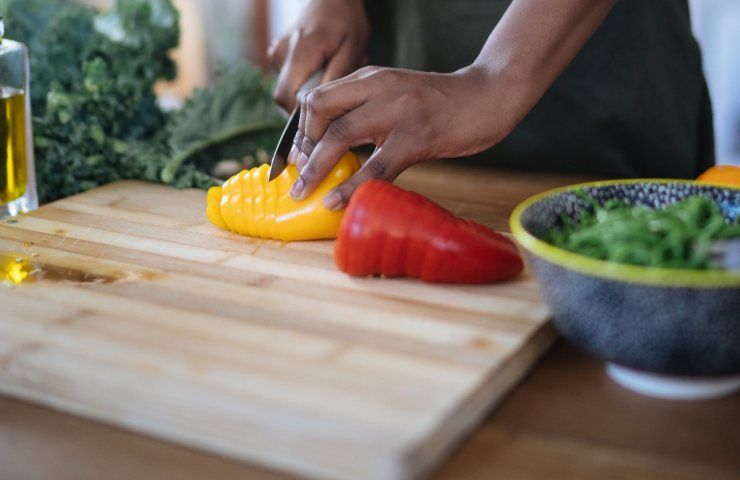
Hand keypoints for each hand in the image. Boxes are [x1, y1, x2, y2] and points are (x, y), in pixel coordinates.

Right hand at [268, 0, 369, 110]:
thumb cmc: (346, 21)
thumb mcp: (352, 49)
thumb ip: (336, 77)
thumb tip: (324, 105)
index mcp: (300, 53)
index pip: (287, 98)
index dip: (303, 113)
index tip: (325, 113)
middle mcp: (281, 54)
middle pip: (284, 97)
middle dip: (307, 104)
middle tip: (333, 91)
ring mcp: (276, 54)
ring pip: (287, 89)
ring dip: (308, 90)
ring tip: (330, 72)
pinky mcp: (277, 55)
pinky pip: (288, 79)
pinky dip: (305, 80)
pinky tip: (321, 67)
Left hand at [288, 65, 524, 209]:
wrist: (487, 96)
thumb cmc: (439, 103)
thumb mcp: (395, 95)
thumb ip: (366, 110)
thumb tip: (333, 146)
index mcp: (369, 78)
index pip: (316, 98)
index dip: (299, 130)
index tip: (297, 157)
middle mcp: (377, 87)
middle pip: (318, 111)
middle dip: (301, 148)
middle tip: (299, 178)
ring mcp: (397, 111)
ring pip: (339, 136)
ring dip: (315, 168)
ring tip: (304, 193)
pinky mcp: (417, 137)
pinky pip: (375, 166)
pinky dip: (352, 186)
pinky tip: (337, 202)